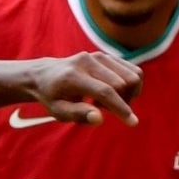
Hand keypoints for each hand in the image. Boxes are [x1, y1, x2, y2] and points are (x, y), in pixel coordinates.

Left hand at [27, 51, 141, 125]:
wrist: (46, 74)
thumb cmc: (52, 97)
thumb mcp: (58, 111)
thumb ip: (77, 114)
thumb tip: (99, 119)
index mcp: (73, 76)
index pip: (105, 91)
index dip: (120, 108)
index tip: (132, 122)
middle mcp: (88, 62)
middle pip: (122, 83)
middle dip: (121, 102)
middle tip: (101, 109)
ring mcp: (99, 56)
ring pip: (132, 74)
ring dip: (127, 93)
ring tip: (105, 101)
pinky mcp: (106, 56)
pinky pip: (131, 70)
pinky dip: (128, 85)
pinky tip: (111, 92)